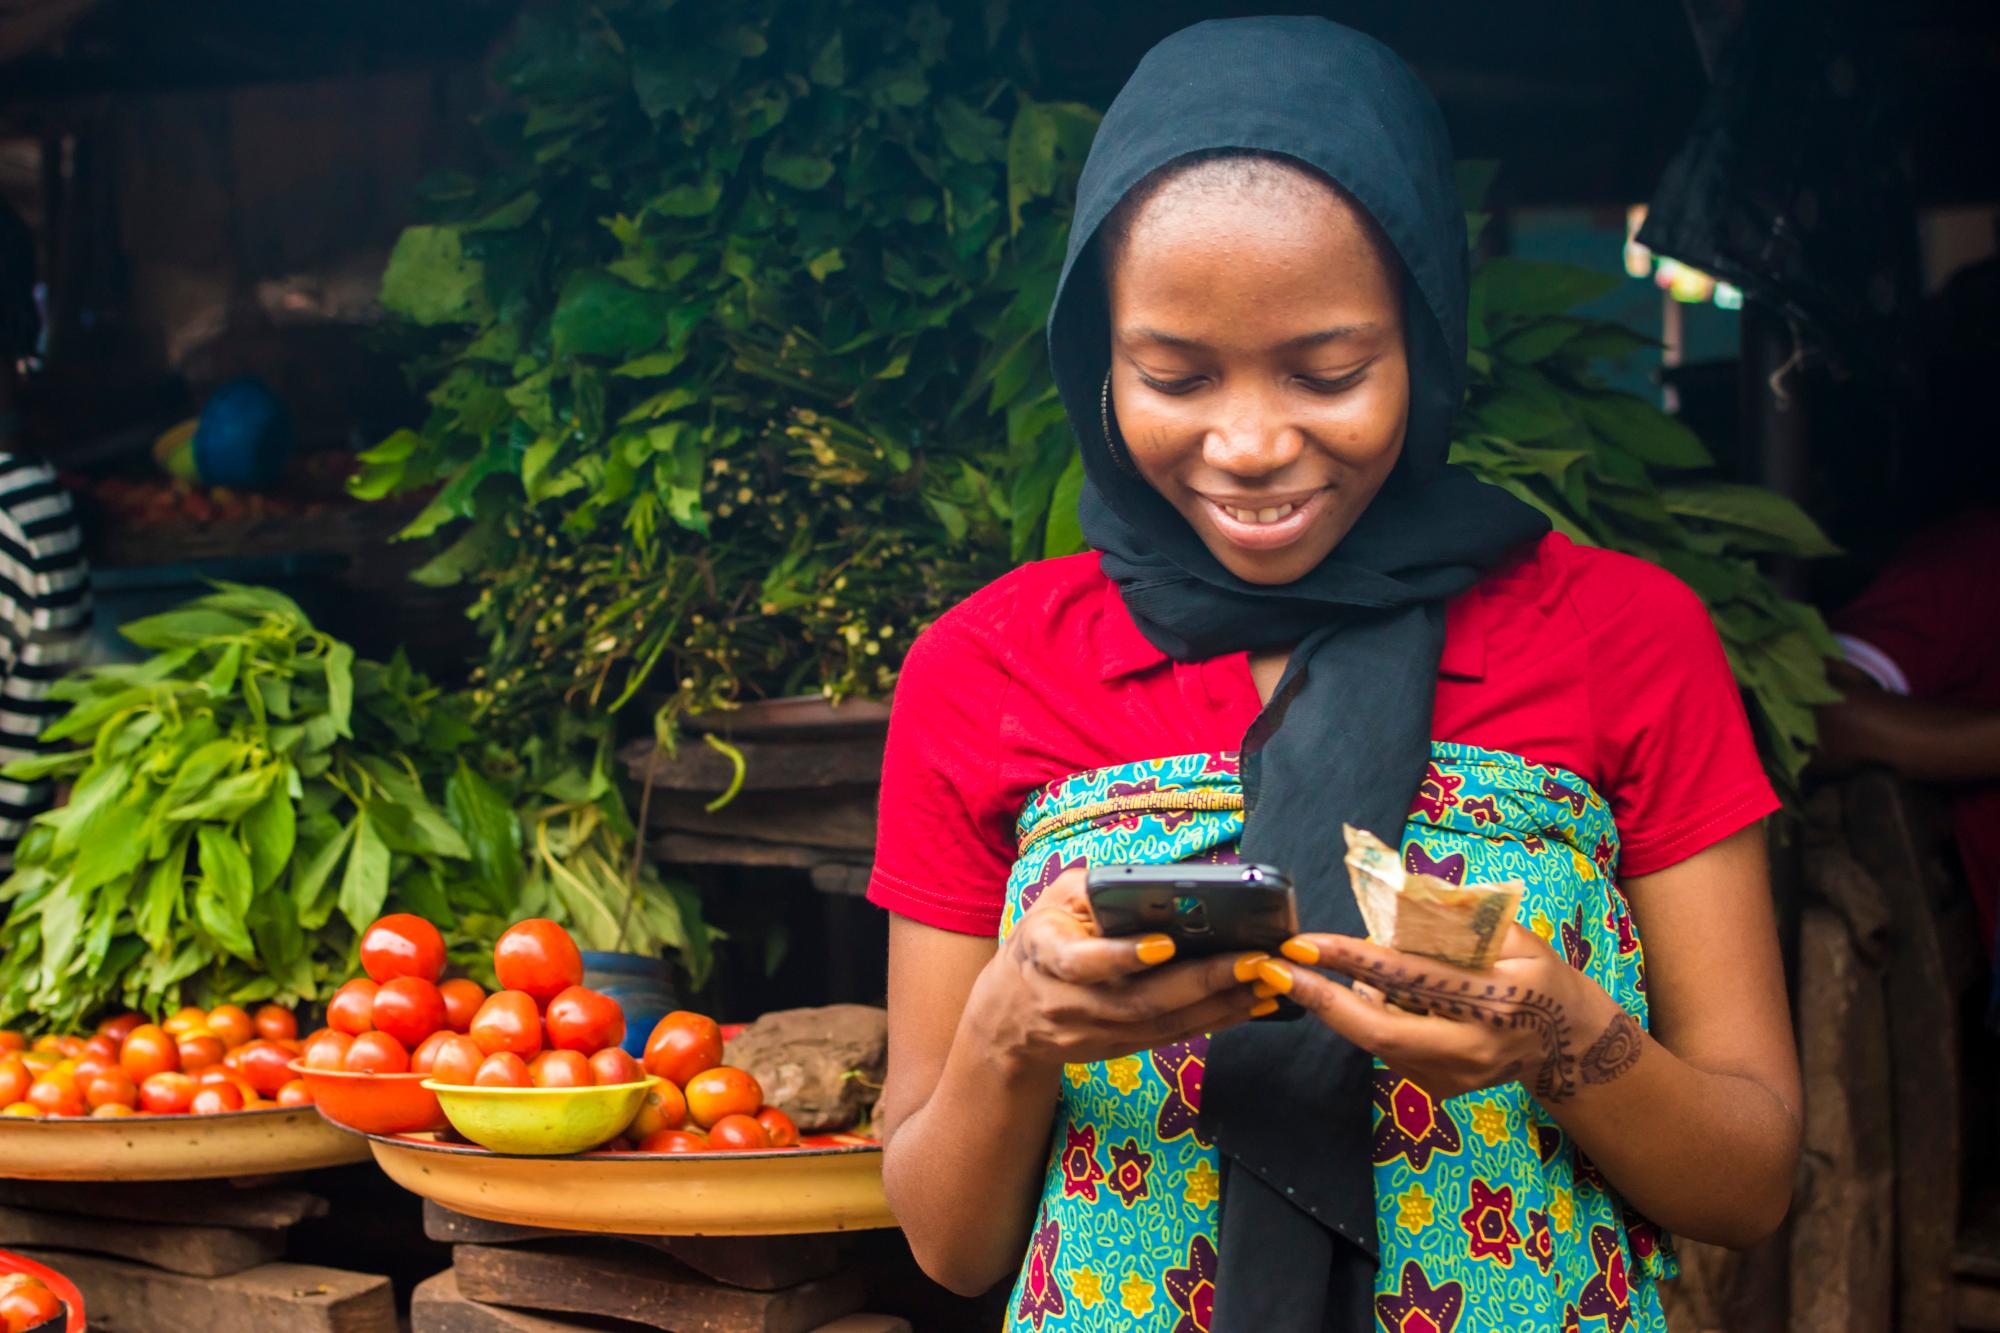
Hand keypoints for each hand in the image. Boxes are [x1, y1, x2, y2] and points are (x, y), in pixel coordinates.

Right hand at [965, 868, 1269, 1073]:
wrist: (1009, 1017)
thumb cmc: (1040, 940)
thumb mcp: (1052, 902)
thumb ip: (1097, 889)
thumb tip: (1161, 883)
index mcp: (1045, 955)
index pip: (1082, 961)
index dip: (1123, 956)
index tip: (1166, 944)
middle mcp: (1070, 1003)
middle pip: (1141, 1000)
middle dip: (1203, 981)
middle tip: (1255, 960)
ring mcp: (1095, 1034)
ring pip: (1164, 1025)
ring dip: (1222, 1005)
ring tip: (1268, 982)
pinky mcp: (1119, 1050)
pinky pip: (1173, 1037)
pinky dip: (1216, 1021)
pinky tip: (1253, 1003)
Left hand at [1253, 924, 1644, 1104]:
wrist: (1567, 1042)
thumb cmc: (1538, 974)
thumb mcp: (1512, 936)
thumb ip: (1455, 919)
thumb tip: (1388, 891)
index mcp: (1496, 1000)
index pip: (1409, 977)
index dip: (1351, 959)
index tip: (1303, 943)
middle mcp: (1473, 1047)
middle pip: (1379, 1032)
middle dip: (1319, 1000)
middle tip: (1274, 971)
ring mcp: (1454, 1078)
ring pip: (1376, 1041)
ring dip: (1340, 1004)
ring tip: (1320, 970)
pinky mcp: (1438, 1091)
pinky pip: (1387, 1049)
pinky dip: (1367, 1016)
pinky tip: (1367, 995)